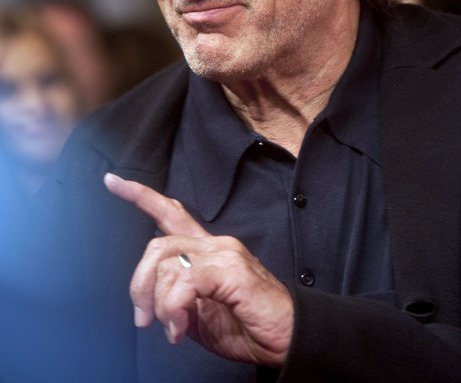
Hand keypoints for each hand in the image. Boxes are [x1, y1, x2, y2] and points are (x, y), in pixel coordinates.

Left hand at [104, 173, 292, 366]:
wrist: (288, 339)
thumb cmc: (247, 327)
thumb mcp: (199, 315)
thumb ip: (176, 300)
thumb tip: (154, 303)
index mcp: (207, 251)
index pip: (171, 213)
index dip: (140, 196)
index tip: (112, 180)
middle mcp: (215, 244)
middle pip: (157, 245)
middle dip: (138, 283)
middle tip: (143, 318)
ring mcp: (224, 253)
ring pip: (166, 263)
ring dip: (159, 304)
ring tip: (173, 329)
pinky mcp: (231, 269)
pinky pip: (184, 281)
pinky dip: (174, 308)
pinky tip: (181, 326)